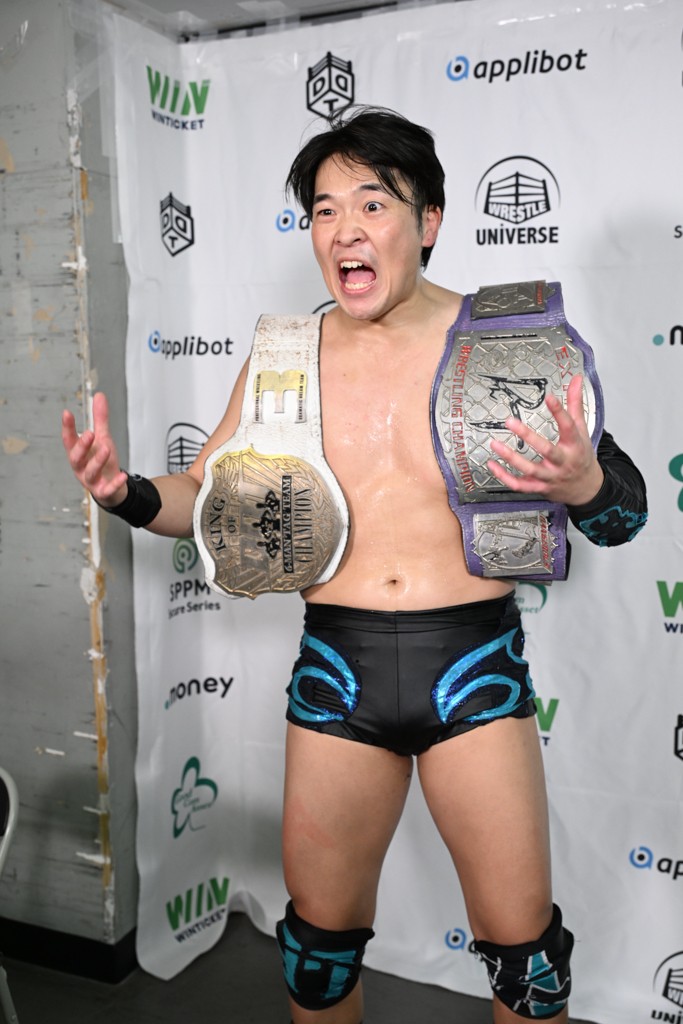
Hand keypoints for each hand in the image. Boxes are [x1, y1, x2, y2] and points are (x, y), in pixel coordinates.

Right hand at [62, 392, 127, 506]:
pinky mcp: (103, 492)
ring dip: (97, 461)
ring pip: (90, 472)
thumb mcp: (102, 438)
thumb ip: (100, 419)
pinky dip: (114, 483)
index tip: (66, 413)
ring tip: (107, 448)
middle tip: (89, 433)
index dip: (67, 428)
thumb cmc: (104, 462)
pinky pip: (106, 489)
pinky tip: (122, 476)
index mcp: (79, 453)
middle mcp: (81, 467)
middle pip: (75, 458)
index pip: (69, 440)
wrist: (113, 488)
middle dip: (81, 446)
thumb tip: (99, 395)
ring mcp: (91, 481)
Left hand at [487, 374, 603, 505]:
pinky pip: (520, 485)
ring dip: (511, 458)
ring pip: (530, 469)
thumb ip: (575, 404)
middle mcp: (563, 462)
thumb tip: (575, 379)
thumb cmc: (581, 456)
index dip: (559, 412)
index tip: (549, 397)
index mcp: (575, 446)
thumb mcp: (582, 430)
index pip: (568, 427)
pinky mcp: (539, 488)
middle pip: (547, 450)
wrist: (586, 488)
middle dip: (528, 436)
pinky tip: (492, 465)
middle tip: (510, 422)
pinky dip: (504, 477)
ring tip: (495, 444)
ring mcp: (550, 477)